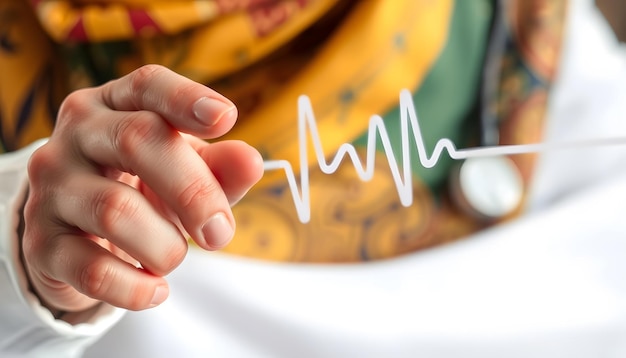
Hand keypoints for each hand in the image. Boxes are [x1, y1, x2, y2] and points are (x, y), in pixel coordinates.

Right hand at [22, 65, 263, 311]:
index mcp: (116, 105)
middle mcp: (77, 135)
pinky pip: (93, 269)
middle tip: (220, 233)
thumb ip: (220, 168)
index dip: (186, 98)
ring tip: (175, 257)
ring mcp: (52, 187)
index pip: (148, 86)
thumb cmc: (143, 190)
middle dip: (194, 191)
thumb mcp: (185, 172)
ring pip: (115, 210)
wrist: (79, 234)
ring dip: (165, 246)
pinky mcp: (42, 242)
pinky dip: (136, 288)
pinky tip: (156, 290)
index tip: (226, 118)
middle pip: (136, 140)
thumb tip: (251, 161)